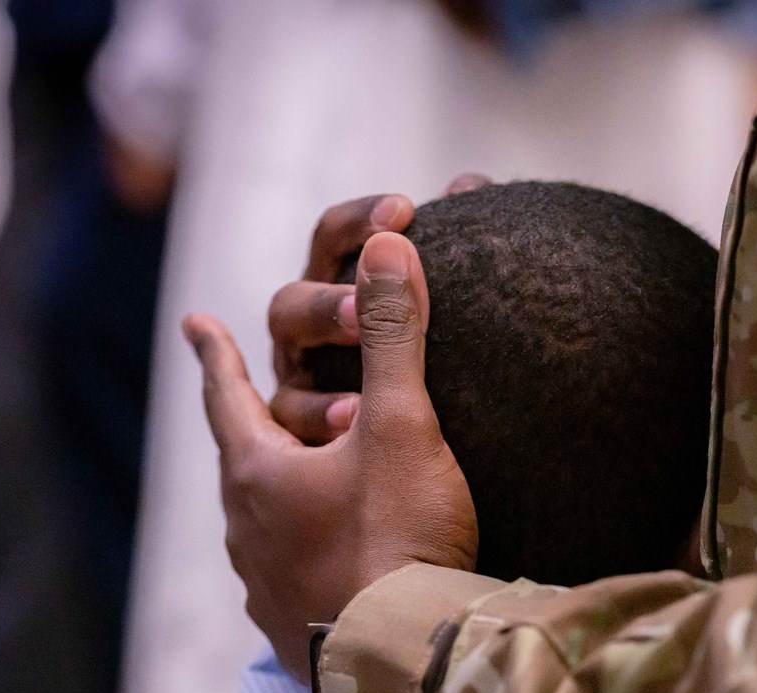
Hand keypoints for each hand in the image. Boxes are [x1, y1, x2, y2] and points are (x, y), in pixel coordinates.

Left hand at [189, 233, 478, 678]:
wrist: (401, 672)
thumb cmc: (396, 544)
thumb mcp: (402, 427)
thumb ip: (395, 336)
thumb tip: (388, 246)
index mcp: (256, 473)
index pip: (227, 394)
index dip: (218, 354)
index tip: (198, 323)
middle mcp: (246, 531)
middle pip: (245, 461)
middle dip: (257, 426)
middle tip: (260, 403)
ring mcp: (266, 589)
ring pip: (265, 524)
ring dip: (285, 496)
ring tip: (303, 487)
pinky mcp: (296, 634)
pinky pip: (292, 575)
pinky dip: (309, 552)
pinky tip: (334, 566)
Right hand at [268, 176, 491, 442]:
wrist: (456, 444)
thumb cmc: (450, 357)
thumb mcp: (457, 299)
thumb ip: (459, 239)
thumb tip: (469, 183)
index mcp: (337, 284)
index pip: (332, 237)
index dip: (360, 220)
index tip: (406, 210)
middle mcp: (309, 334)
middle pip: (291, 304)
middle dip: (328, 302)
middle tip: (366, 305)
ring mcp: (302, 384)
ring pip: (288, 364)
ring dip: (319, 376)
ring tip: (360, 356)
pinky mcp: (303, 436)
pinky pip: (295, 425)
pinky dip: (320, 417)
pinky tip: (354, 417)